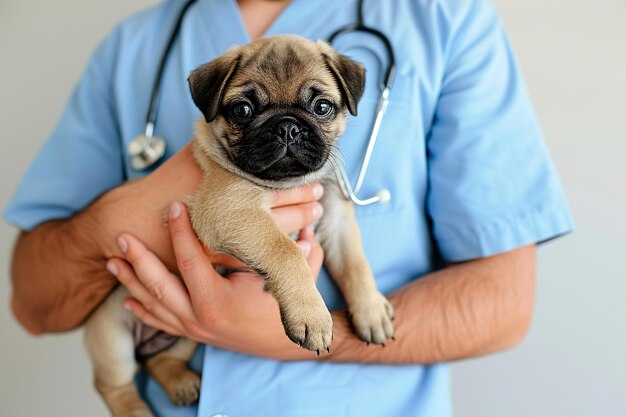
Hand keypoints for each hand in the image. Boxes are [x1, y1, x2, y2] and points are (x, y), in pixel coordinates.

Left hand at [107, 197, 325, 360]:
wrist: (284, 347)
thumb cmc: (285, 309)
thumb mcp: (294, 278)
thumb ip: (299, 249)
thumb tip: (307, 221)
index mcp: (219, 301)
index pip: (190, 260)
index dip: (180, 231)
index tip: (173, 207)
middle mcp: (200, 317)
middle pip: (158, 284)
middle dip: (138, 258)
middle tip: (121, 236)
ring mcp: (193, 328)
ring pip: (153, 304)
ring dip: (130, 281)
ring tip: (113, 260)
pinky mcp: (193, 333)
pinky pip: (160, 322)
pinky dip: (142, 309)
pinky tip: (128, 298)